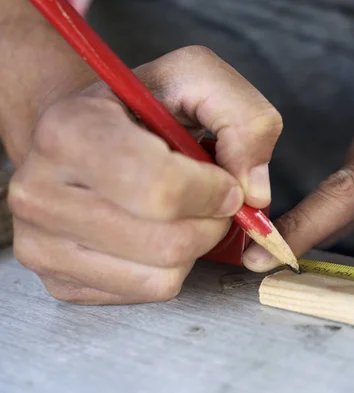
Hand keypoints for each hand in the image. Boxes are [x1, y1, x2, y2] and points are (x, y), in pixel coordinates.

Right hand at [9, 46, 282, 303]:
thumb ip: (244, 117)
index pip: (160, 189)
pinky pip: (148, 292)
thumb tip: (254, 192)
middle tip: (211, 198)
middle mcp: (41, 193)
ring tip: (184, 212)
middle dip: (211, 222)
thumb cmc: (141, 111)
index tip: (225, 181)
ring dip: (196, 245)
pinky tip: (160, 232)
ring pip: (163, 275)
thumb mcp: (196, 81)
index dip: (212, 191)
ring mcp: (44, 245)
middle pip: (168, 242)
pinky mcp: (62, 282)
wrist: (84, 140)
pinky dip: (173, 267)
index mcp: (70, 132)